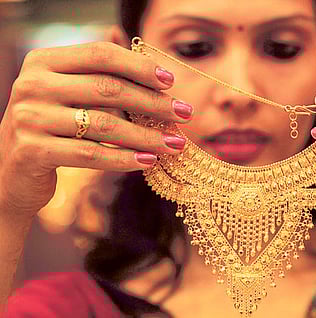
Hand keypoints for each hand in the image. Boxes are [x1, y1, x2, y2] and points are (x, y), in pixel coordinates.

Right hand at [0, 41, 192, 215]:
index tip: (171, 81)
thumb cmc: (51, 126)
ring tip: (175, 144)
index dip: (139, 66)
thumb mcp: (66, 92)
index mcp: (43, 62)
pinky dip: (124, 159)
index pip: (100, 55)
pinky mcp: (33, 151)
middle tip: (185, 114)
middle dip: (153, 103)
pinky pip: (91, 154)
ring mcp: (30, 118)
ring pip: (104, 125)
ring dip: (147, 136)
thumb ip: (94, 71)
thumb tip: (131, 44)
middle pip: (108, 89)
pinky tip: (148, 161)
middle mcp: (33, 85)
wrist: (12, 171)